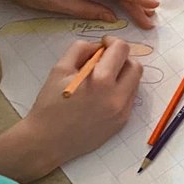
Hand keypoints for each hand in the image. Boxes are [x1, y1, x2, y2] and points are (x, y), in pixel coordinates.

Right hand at [14, 38, 141, 173]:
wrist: (48, 141)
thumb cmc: (50, 105)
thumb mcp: (59, 70)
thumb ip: (80, 50)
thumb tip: (98, 47)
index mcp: (101, 81)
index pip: (122, 50)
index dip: (113, 42)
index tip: (104, 44)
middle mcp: (118, 97)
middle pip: (135, 66)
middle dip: (122, 58)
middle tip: (106, 60)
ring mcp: (123, 112)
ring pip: (135, 83)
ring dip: (123, 75)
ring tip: (102, 78)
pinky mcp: (122, 122)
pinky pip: (129, 99)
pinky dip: (121, 90)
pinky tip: (102, 94)